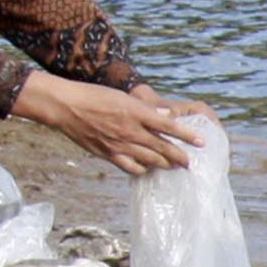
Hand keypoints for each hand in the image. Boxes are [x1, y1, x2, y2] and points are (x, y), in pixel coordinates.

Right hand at [16, 72, 213, 175]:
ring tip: (174, 167)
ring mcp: (119, 145)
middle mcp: (131, 131)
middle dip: (179, 157)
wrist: (66, 106)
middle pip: (163, 147)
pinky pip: (130, 167)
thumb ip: (145, 110)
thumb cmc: (93, 96)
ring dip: (164, 164)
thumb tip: (165, 117)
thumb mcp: (123, 97)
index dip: (187, 136)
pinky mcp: (108, 154)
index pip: (169, 127)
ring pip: (149, 159)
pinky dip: (142, 169)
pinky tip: (147, 170)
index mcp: (136, 113)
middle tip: (190, 162)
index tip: (201, 143)